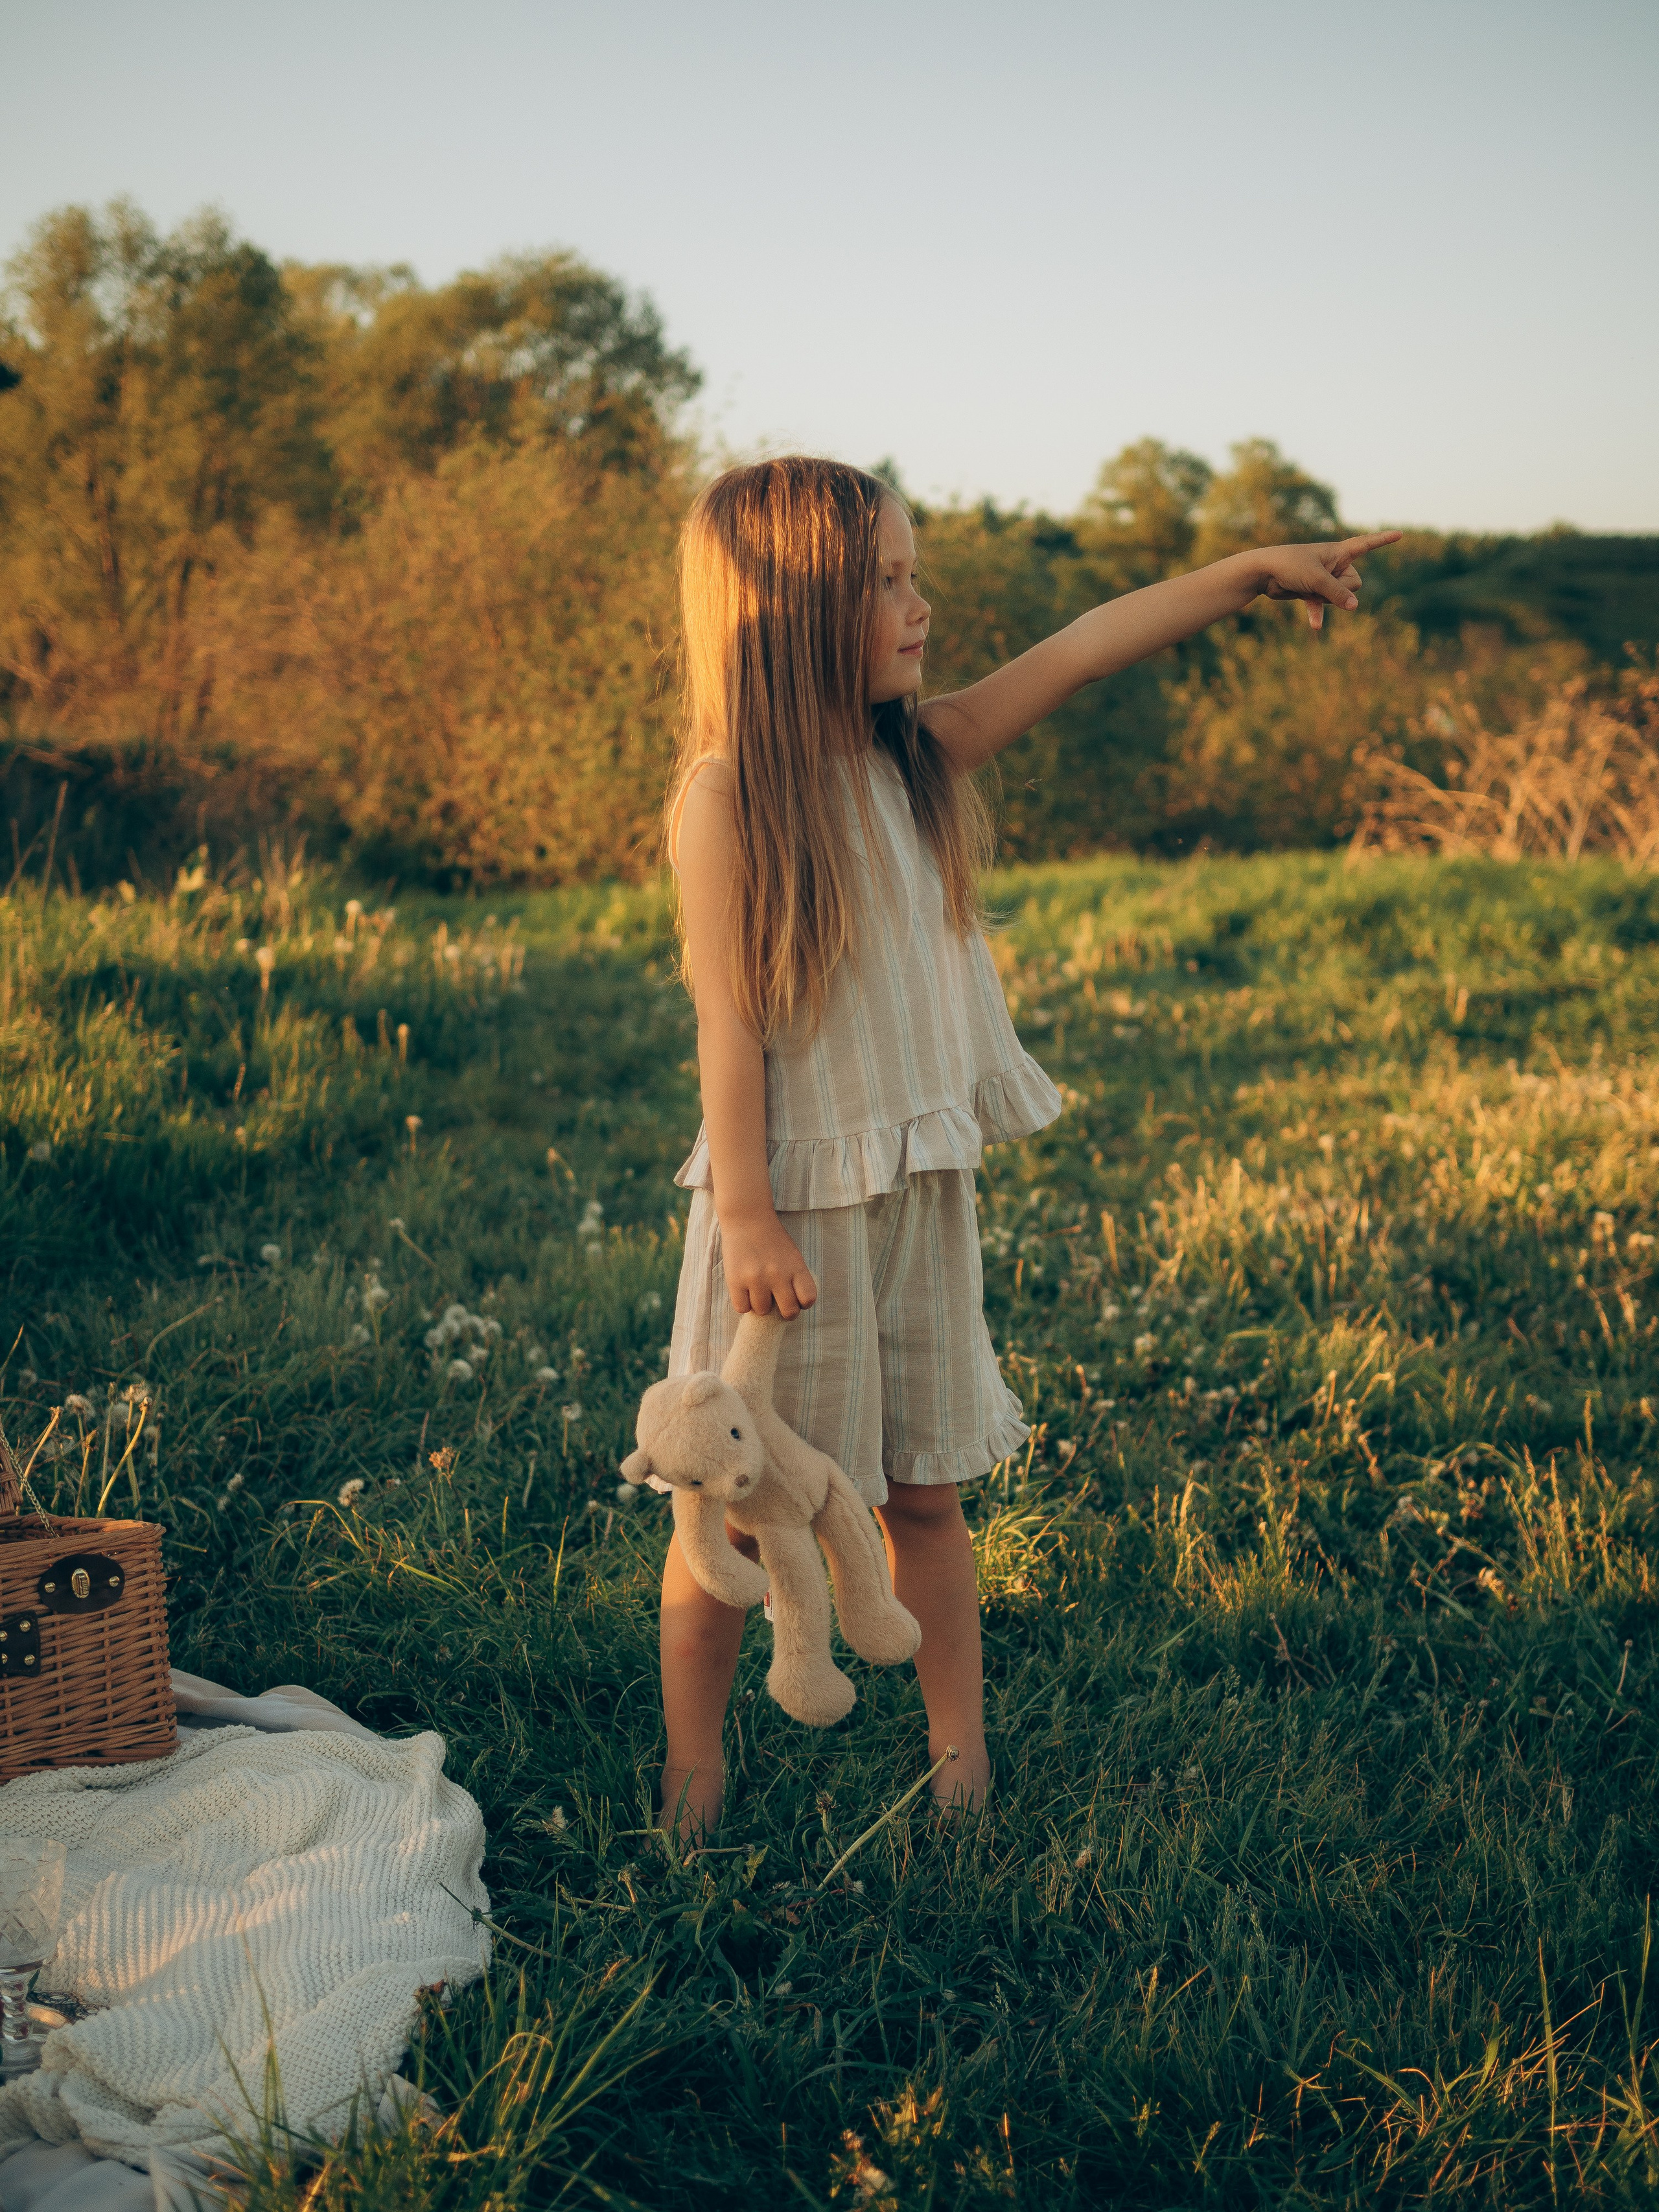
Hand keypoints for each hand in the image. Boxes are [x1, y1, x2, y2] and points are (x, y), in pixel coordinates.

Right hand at [720, 1210, 818, 1319]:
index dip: (803, 1303)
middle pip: (789, 1312)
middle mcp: (778, 1275)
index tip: (796, 1299)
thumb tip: (789, 1305)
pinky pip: (742, 1308)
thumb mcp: (791, 1254)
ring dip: (760, 1304)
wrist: (747, 1218)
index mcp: (795, 1267)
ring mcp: (756, 1279)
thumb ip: (794, 1277)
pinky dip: (744, 1303)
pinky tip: (745, 1291)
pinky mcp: (736, 1281)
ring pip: (762, 1311)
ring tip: (757, 1290)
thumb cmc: (771, 1238)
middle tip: (778, 1303)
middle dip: (785, 1312)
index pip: (808, 1298)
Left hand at [1255, 531, 1402, 628]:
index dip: (1383, 540)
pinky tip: (1315, 627)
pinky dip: (1317, 613)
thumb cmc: (1290, 566)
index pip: (1366, 544)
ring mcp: (1323, 578)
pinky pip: (1322, 605)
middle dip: (1340, 588)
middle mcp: (1334, 563)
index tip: (1400, 533)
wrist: (1263, 573)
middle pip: (1354, 583)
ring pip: (1339, 597)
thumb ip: (1337, 593)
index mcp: (1338, 551)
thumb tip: (1354, 607)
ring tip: (1306, 588)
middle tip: (1319, 580)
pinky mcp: (1311, 591)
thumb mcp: (1317, 579)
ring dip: (1325, 598)